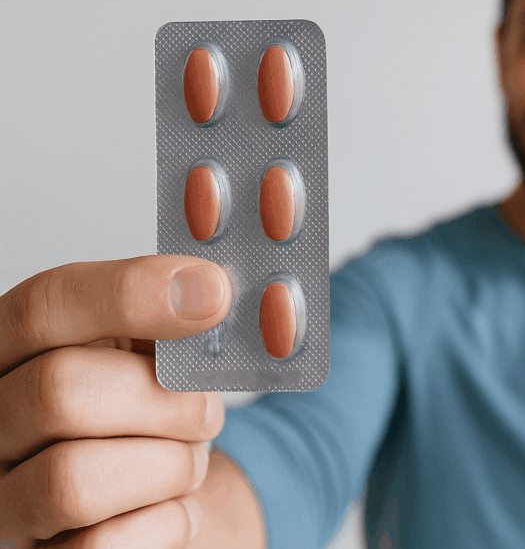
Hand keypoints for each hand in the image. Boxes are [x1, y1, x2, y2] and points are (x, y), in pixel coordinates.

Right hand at [0, 256, 230, 547]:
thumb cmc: (146, 410)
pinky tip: (176, 505)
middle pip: (58, 391)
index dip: (131, 293)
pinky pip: (101, 546)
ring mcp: (2, 498)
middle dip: (165, 401)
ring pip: (73, 479)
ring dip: (168, 466)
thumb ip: (169, 319)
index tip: (213, 293)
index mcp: (12, 349)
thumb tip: (209, 291)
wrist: (153, 494)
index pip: (44, 305)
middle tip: (206, 410)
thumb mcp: (151, 350)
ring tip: (188, 459)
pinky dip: (167, 521)